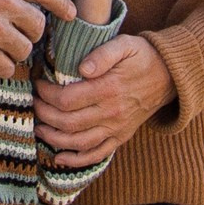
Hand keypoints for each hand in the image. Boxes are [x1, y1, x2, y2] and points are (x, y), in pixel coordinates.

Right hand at [0, 0, 76, 75]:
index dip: (62, 5)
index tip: (70, 14)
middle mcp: (3, 1)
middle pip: (38, 26)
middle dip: (31, 31)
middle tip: (19, 32)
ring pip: (24, 48)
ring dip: (17, 50)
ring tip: (4, 45)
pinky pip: (5, 67)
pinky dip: (2, 65)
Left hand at [34, 34, 174, 164]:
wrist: (169, 76)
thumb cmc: (142, 57)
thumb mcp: (125, 45)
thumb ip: (103, 54)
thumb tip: (83, 67)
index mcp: (109, 89)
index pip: (67, 99)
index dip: (46, 94)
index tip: (38, 85)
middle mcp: (112, 113)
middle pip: (68, 122)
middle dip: (44, 114)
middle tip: (33, 103)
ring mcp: (116, 128)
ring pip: (78, 142)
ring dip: (53, 138)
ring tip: (39, 127)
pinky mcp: (120, 137)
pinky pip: (96, 155)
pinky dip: (76, 160)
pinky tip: (59, 157)